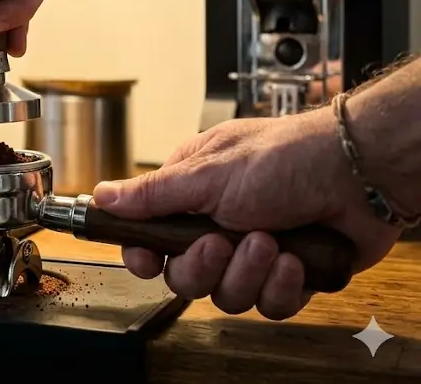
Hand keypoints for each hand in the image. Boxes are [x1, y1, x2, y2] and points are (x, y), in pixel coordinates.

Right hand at [92, 109, 400, 319]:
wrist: (358, 173)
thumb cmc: (286, 157)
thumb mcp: (208, 172)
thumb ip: (154, 193)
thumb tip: (103, 195)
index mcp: (190, 193)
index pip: (149, 236)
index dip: (144, 254)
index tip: (147, 258)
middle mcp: (217, 224)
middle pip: (183, 275)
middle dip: (202, 265)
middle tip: (221, 242)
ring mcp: (252, 252)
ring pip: (225, 295)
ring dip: (247, 272)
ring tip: (270, 242)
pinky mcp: (287, 276)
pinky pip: (267, 305)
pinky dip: (281, 285)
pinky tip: (293, 258)